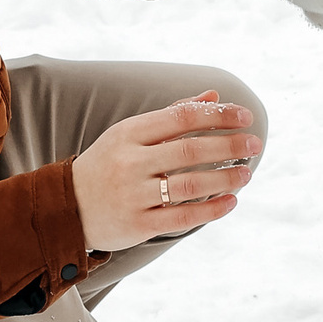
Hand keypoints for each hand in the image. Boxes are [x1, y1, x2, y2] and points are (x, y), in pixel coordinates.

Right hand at [70, 91, 263, 253]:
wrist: (67, 207)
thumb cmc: (108, 164)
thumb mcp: (130, 133)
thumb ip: (172, 114)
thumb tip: (213, 96)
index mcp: (128, 133)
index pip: (181, 117)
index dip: (218, 115)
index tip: (246, 116)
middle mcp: (130, 163)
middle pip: (189, 151)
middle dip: (228, 146)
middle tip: (255, 145)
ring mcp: (133, 195)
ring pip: (189, 185)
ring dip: (225, 178)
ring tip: (246, 173)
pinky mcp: (137, 224)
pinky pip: (182, 218)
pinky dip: (211, 209)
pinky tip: (231, 201)